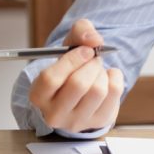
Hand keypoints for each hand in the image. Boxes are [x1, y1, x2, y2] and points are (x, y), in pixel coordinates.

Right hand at [27, 18, 124, 132]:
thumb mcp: (69, 45)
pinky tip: (107, 78)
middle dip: (91, 64)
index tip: (85, 50)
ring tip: (97, 70)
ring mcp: (77, 121)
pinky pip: (114, 92)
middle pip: (78, 85)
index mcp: (38, 96)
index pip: (51, 79)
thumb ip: (80, 32)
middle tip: (93, 58)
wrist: (82, 92)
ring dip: (102, 72)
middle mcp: (54, 114)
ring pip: (98, 90)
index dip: (72, 60)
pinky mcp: (99, 121)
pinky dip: (115, 77)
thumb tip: (95, 40)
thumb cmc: (70, 68)